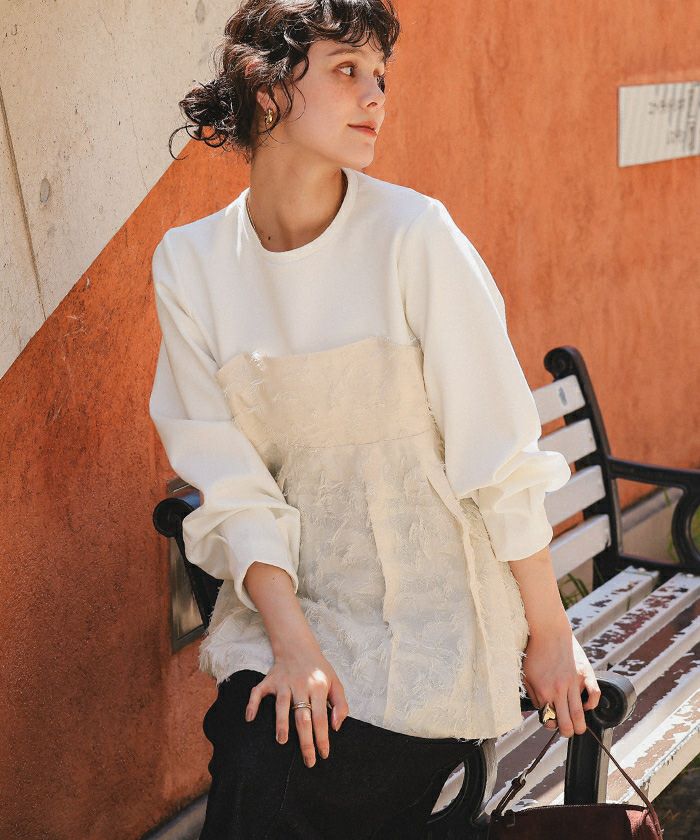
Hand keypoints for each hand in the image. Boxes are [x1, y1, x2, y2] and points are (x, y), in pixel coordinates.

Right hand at [244, 642, 349, 767]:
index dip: (322, 737)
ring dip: (281, 722)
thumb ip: (341, 705)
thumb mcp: (336, 683)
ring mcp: (283, 683)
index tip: (323, 755)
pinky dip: (252, 704)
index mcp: (318, 687)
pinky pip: (258, 692)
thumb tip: (336, 727)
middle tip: (307, 761)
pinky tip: (250, 718)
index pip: (320, 717)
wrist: (298, 647)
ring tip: (282, 741)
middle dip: (305, 740)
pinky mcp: (269, 680)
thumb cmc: (319, 670)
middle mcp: (301, 685)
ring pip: (281, 704)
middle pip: (302, 716)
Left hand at [522, 621, 600, 737]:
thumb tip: (542, 710)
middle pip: (566, 723)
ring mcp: (574, 682)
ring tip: (577, 727)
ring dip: (579, 726)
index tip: (550, 722)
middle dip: (566, 732)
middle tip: (566, 730)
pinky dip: (592, 705)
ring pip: (580, 715)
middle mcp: (559, 690)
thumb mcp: (526, 675)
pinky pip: (594, 696)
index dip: (549, 724)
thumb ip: (533, 695)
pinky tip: (586, 704)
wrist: (548, 631)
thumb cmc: (535, 652)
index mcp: (543, 691)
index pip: (548, 720)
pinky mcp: (585, 674)